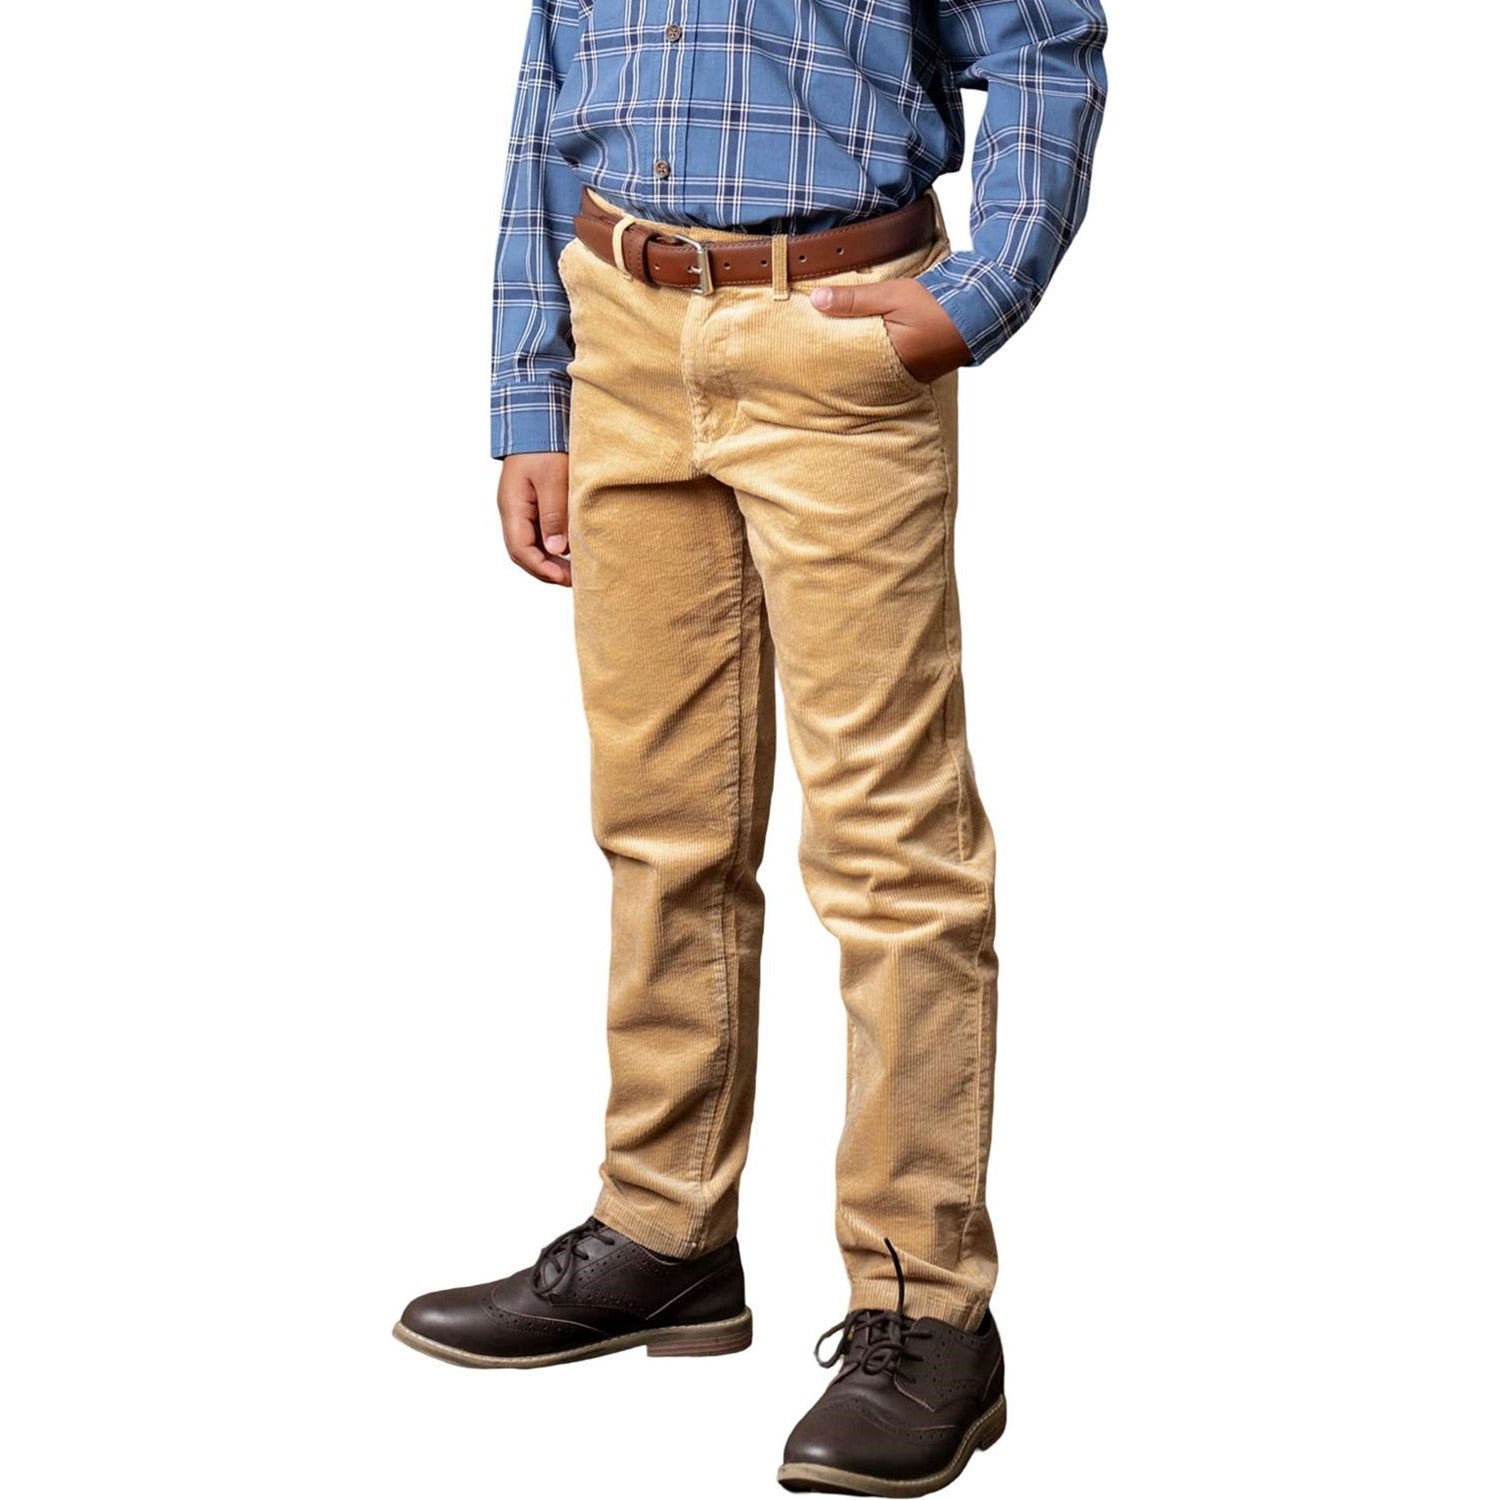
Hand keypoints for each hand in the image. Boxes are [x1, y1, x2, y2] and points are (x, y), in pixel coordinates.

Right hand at [497, 452, 570, 586]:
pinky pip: (537, 533)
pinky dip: (552, 546)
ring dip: (550, 560)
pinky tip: (570, 550)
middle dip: (546, 570)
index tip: (565, 579)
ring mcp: (520, 508)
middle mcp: (512, 512)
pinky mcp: (531, 504)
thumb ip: (554, 515)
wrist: (536, 421)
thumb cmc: (544, 446)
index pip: (521, 550)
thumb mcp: (553, 480)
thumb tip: (556, 550)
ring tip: (574, 570)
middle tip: (574, 580)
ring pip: (531, 545)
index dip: (542, 569)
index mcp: (512, 507)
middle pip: (523, 553)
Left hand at [810, 279, 971, 382]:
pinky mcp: (919, 372)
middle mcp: (898, 375)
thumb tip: (816, 301)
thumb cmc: (937, 302)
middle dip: (838, 366)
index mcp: (889, 359)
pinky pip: (889, 370)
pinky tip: (864, 353)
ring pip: (873, 372)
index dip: (826, 360)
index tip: (804, 355)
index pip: (847, 363)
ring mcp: (910, 376)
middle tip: (810, 361)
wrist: (981, 309)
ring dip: (857, 363)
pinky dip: (875, 362)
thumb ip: (854, 299)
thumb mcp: (892, 294)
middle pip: (858, 372)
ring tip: (832, 357)